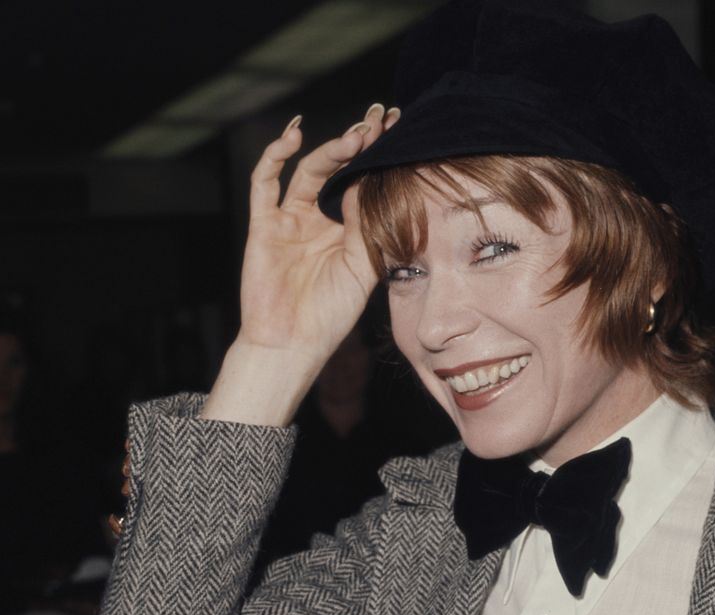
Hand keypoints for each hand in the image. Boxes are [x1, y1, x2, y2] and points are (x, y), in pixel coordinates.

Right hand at [240, 103, 395, 360]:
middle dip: (356, 143)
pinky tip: (293, 137)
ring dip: (329, 150)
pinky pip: (264, 184)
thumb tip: (375, 182)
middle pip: (337, 170)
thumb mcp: (362, 267)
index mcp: (344, 232)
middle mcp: (317, 221)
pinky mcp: (263, 225)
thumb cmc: (331, 314)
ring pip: (307, 172)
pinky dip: (274, 157)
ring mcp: (289, 221)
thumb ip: (368, 225)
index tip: (397, 130)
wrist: (292, 343)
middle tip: (378, 118)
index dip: (376, 158)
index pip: (361, 184)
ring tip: (354, 135)